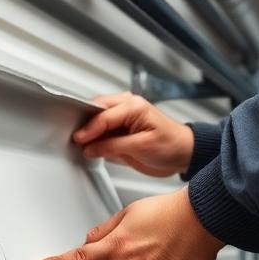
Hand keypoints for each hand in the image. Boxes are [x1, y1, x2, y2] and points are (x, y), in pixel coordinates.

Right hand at [74, 92, 193, 177]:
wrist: (183, 154)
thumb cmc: (172, 145)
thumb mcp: (141, 147)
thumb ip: (113, 146)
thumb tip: (91, 148)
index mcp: (133, 106)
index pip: (103, 116)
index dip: (88, 128)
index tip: (78, 139)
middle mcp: (126, 107)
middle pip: (96, 111)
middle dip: (84, 124)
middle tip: (74, 139)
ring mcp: (123, 118)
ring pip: (97, 119)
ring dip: (88, 131)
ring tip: (79, 143)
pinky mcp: (121, 130)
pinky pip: (102, 130)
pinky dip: (94, 137)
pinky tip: (89, 146)